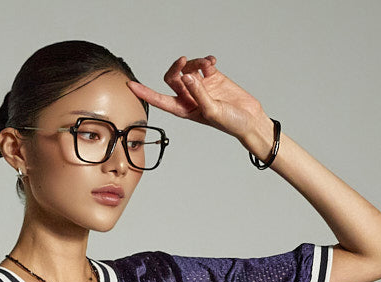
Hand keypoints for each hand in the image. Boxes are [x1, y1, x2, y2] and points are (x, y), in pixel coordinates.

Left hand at [126, 55, 268, 144]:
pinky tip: (212, 62)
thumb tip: (188, 76)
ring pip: (188, 68)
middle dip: (176, 67)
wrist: (249, 119)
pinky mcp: (213, 77)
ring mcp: (200, 86)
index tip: (130, 86)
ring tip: (208, 65)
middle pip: (172, 78)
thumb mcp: (212, 111)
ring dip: (195, 63)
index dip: (145, 93)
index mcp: (184, 110)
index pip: (159, 100)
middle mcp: (189, 97)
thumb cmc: (231, 123)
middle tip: (185, 62)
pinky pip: (203, 63)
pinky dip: (206, 60)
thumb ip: (199, 94)